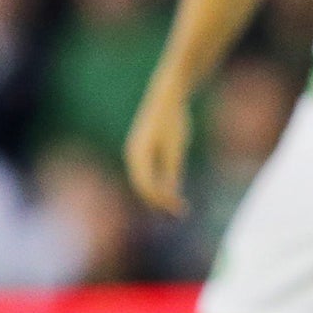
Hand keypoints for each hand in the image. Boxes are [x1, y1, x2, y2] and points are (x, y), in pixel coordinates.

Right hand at [124, 83, 191, 215]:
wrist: (167, 98)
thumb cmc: (173, 121)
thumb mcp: (176, 147)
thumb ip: (172, 170)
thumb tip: (170, 194)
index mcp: (139, 154)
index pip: (146, 185)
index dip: (161, 200)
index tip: (178, 209)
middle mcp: (133, 155)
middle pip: (143, 186)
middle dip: (159, 202)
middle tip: (179, 214)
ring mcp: (137, 153)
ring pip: (145, 182)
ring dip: (158, 196)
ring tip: (175, 209)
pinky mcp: (144, 151)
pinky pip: (148, 174)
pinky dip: (158, 185)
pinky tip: (171, 192)